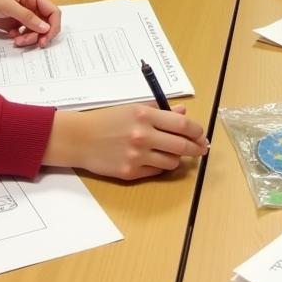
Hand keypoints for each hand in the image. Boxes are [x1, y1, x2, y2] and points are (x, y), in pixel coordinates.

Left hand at [0, 0, 59, 47]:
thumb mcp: (7, 5)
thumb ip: (27, 17)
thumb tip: (46, 28)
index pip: (53, 12)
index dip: (53, 27)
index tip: (45, 39)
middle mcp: (32, 5)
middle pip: (46, 24)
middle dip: (39, 35)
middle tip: (25, 42)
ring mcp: (24, 14)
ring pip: (36, 31)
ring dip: (29, 38)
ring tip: (16, 40)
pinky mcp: (16, 22)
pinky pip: (25, 33)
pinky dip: (21, 37)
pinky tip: (11, 35)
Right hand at [45, 104, 208, 179]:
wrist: (80, 138)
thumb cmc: (107, 120)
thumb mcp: (133, 108)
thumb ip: (160, 111)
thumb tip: (183, 113)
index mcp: (145, 115)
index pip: (182, 125)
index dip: (196, 130)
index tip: (201, 134)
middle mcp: (143, 136)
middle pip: (181, 145)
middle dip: (196, 148)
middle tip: (201, 148)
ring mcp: (137, 156)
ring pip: (172, 162)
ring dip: (177, 158)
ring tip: (173, 153)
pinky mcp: (131, 173)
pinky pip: (156, 172)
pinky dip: (160, 166)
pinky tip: (155, 159)